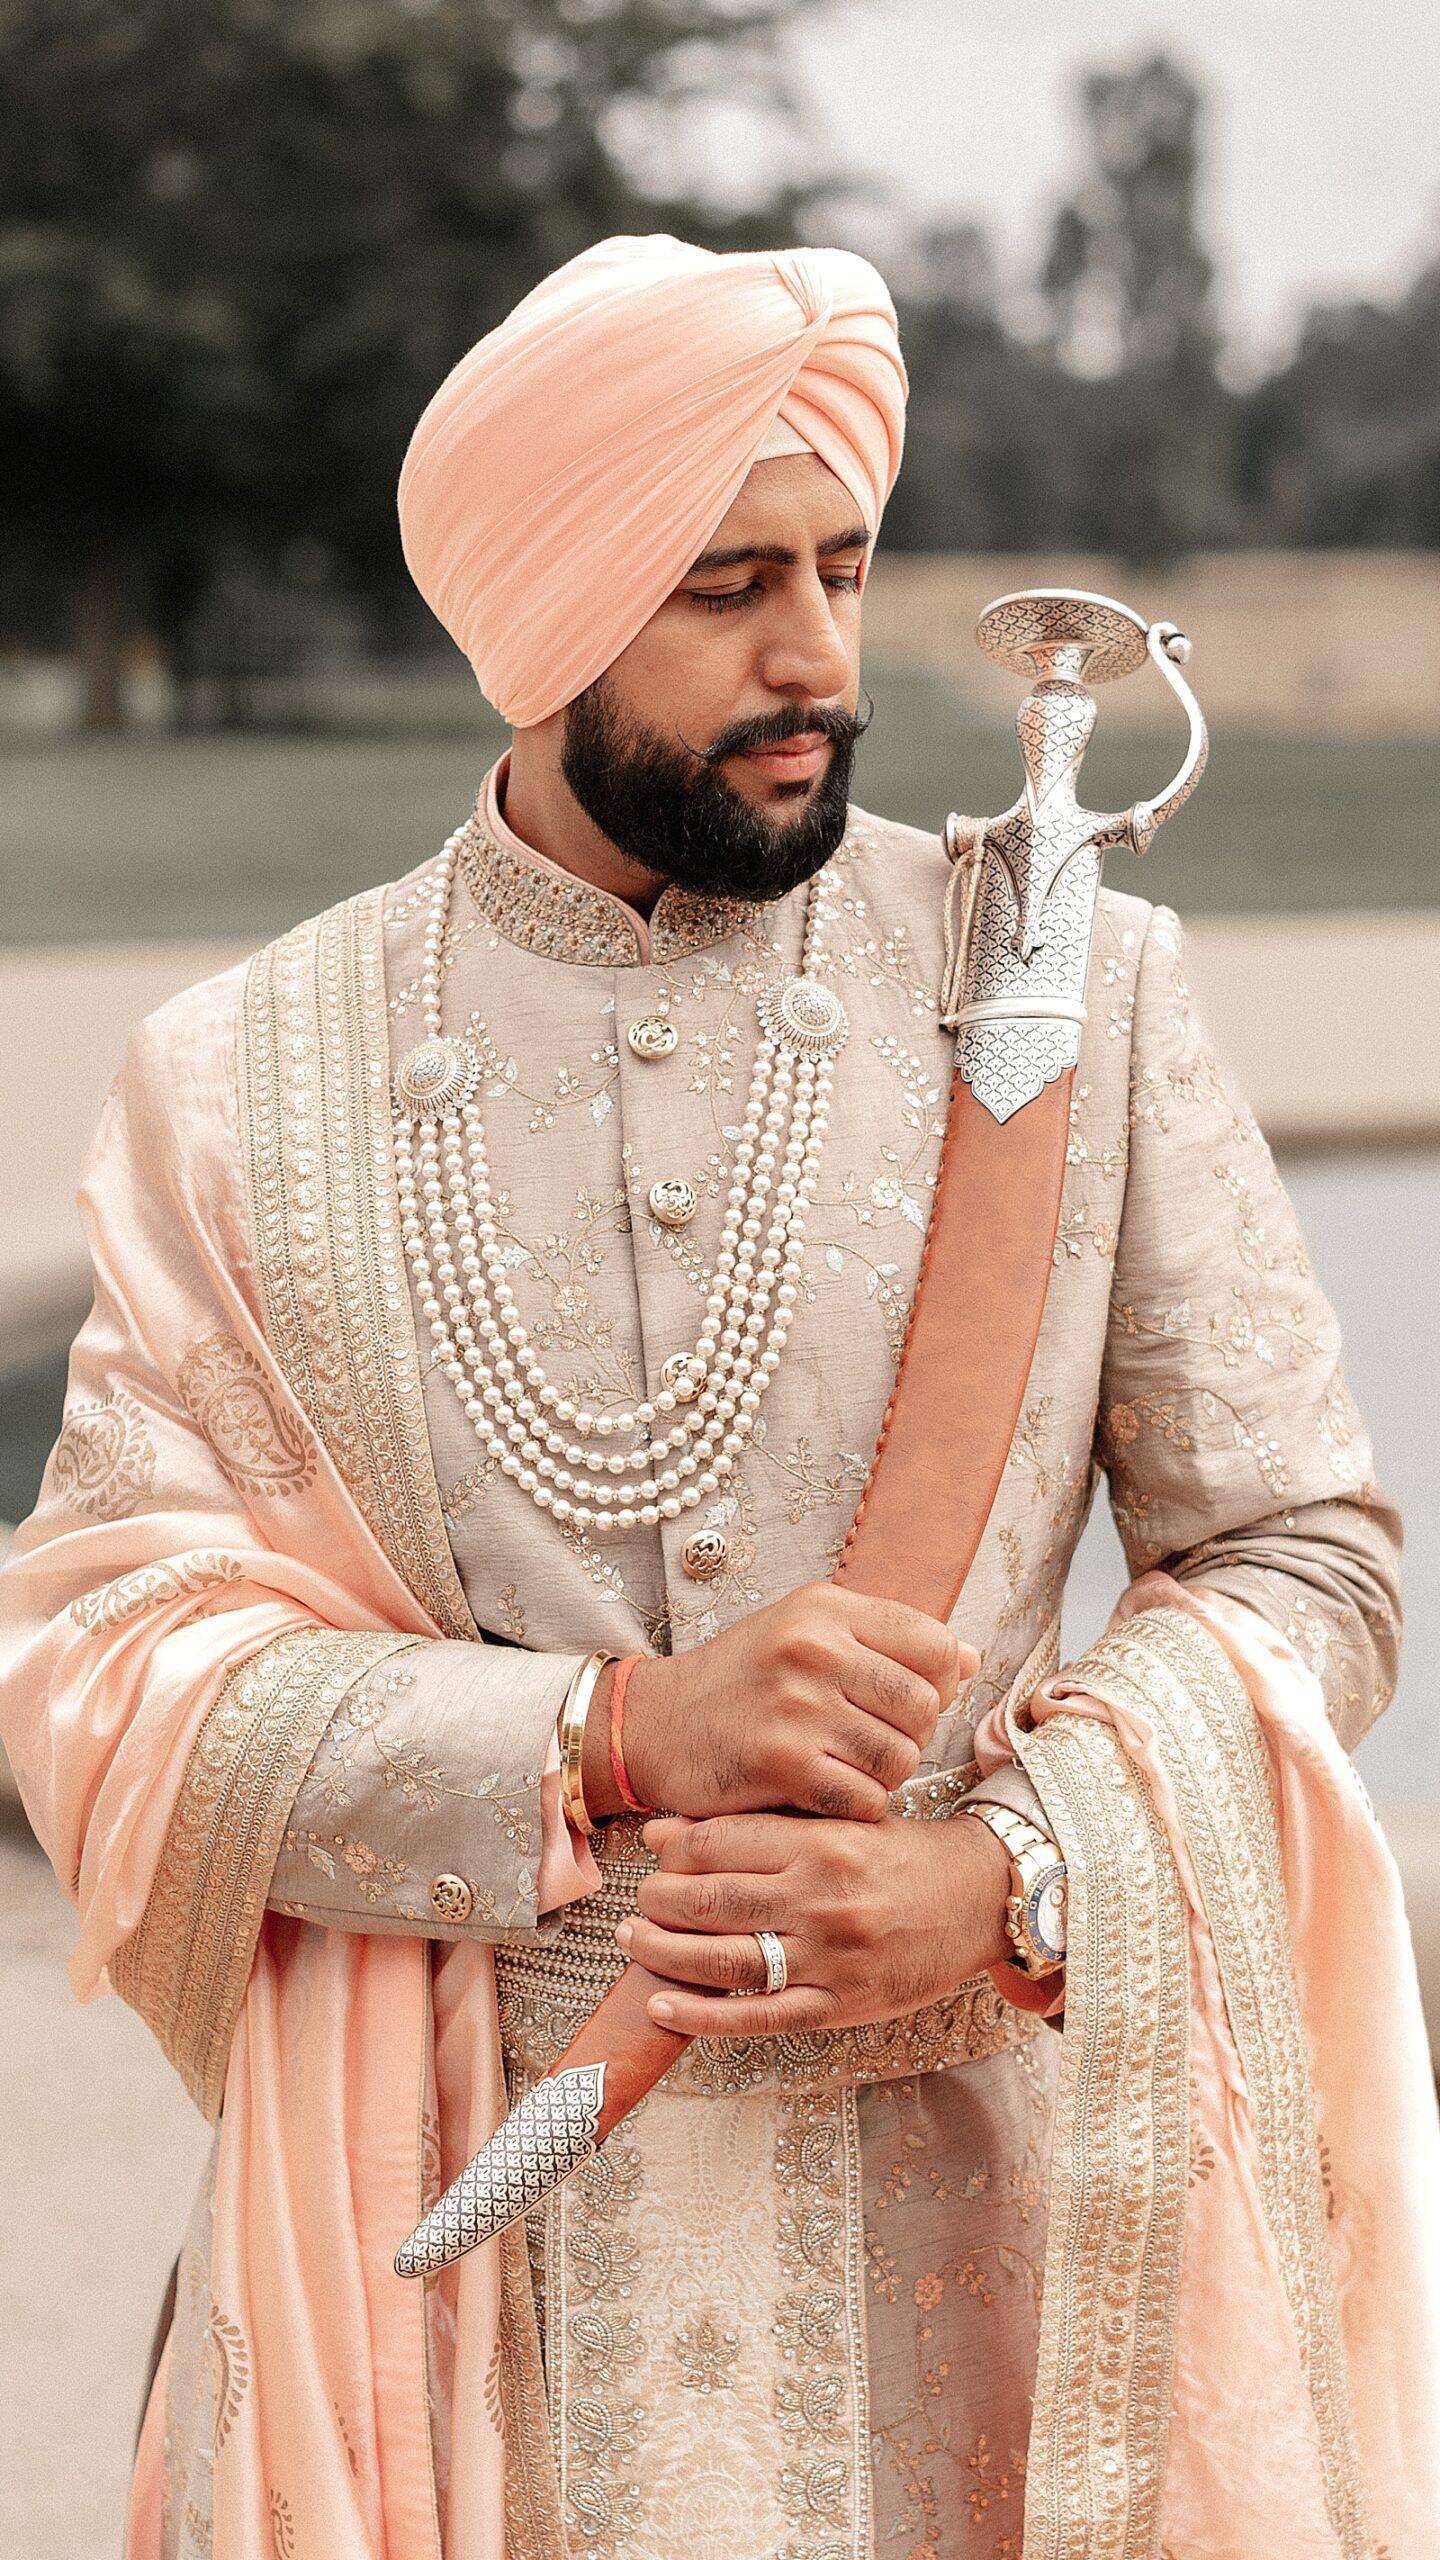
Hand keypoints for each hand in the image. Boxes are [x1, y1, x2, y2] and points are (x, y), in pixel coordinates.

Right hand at [585, 1583, 976, 1824]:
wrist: (655, 1724)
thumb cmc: (741, 1681)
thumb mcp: (805, 1633)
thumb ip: (885, 1641)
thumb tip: (969, 1660)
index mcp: (826, 1609)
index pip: (935, 1644)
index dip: (939, 1682)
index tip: (908, 1699)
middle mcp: (814, 1648)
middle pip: (925, 1706)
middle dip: (911, 1734)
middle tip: (873, 1740)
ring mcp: (798, 1706)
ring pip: (900, 1757)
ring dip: (883, 1774)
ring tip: (848, 1766)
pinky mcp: (783, 1764)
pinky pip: (864, 1798)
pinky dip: (855, 1805)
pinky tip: (826, 1791)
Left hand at [617, 1805, 1012, 2037]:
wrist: (978, 1898)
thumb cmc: (902, 1855)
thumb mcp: (841, 1821)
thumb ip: (763, 1825)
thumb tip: (670, 1835)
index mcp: (821, 1843)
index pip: (719, 1843)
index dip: (674, 1849)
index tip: (654, 1853)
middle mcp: (822, 1899)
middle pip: (711, 1901)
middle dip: (658, 1901)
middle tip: (639, 1901)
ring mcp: (830, 1959)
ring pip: (724, 1961)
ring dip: (664, 1953)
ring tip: (635, 1941)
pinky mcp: (840, 2006)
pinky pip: (758, 2018)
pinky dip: (702, 2016)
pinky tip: (663, 2005)